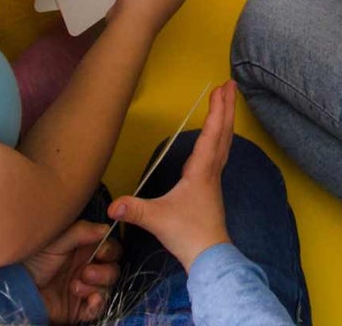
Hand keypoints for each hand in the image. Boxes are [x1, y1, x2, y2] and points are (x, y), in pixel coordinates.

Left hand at [22, 219, 119, 322]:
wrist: (18, 288)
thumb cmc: (34, 260)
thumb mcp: (56, 240)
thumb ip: (81, 232)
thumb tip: (106, 227)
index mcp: (84, 248)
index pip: (110, 247)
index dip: (110, 249)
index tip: (101, 251)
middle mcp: (88, 267)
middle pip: (113, 267)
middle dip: (105, 270)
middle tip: (87, 271)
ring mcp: (86, 288)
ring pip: (108, 287)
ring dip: (97, 285)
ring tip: (75, 285)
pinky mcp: (80, 308)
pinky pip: (99, 307)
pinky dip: (98, 303)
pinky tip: (88, 299)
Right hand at [107, 80, 237, 270]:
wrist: (209, 258)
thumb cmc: (186, 235)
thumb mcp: (157, 219)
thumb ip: (134, 209)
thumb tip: (111, 206)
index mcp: (201, 171)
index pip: (210, 134)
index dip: (215, 111)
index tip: (220, 89)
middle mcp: (212, 170)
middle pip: (223, 133)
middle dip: (226, 107)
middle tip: (230, 84)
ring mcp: (214, 179)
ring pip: (225, 142)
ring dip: (226, 120)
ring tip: (228, 102)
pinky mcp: (213, 188)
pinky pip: (221, 153)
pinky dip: (221, 137)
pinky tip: (216, 138)